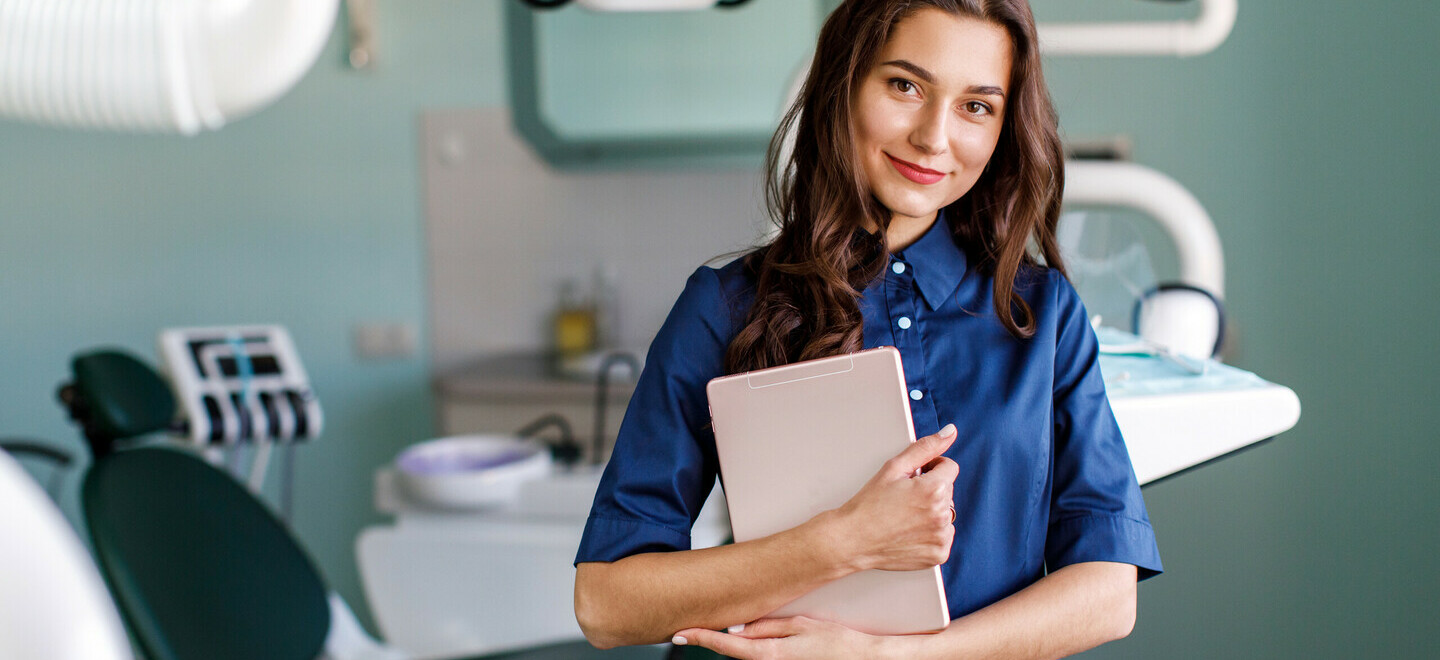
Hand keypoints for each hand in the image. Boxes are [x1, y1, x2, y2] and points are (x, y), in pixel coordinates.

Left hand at [673, 617, 881, 659]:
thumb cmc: (838, 643)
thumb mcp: (801, 626)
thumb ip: (767, 627)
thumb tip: (738, 627)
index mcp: (772, 654)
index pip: (727, 646)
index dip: (701, 638)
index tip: (679, 633)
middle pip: (734, 651)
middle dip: (713, 638)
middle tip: (690, 626)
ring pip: (747, 653)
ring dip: (734, 641)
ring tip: (718, 625)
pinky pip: (761, 656)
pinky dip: (750, 646)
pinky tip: (747, 634)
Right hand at [824, 423, 958, 571]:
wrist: (852, 540)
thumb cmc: (869, 504)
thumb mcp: (894, 468)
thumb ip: (925, 447)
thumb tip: (950, 432)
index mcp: (935, 489)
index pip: (949, 467)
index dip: (929, 468)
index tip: (913, 478)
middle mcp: (943, 514)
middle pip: (947, 491)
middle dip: (930, 490)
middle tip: (903, 499)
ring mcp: (942, 537)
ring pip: (946, 514)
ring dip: (931, 512)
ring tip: (904, 516)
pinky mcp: (938, 554)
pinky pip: (943, 536)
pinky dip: (930, 533)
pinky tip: (909, 532)